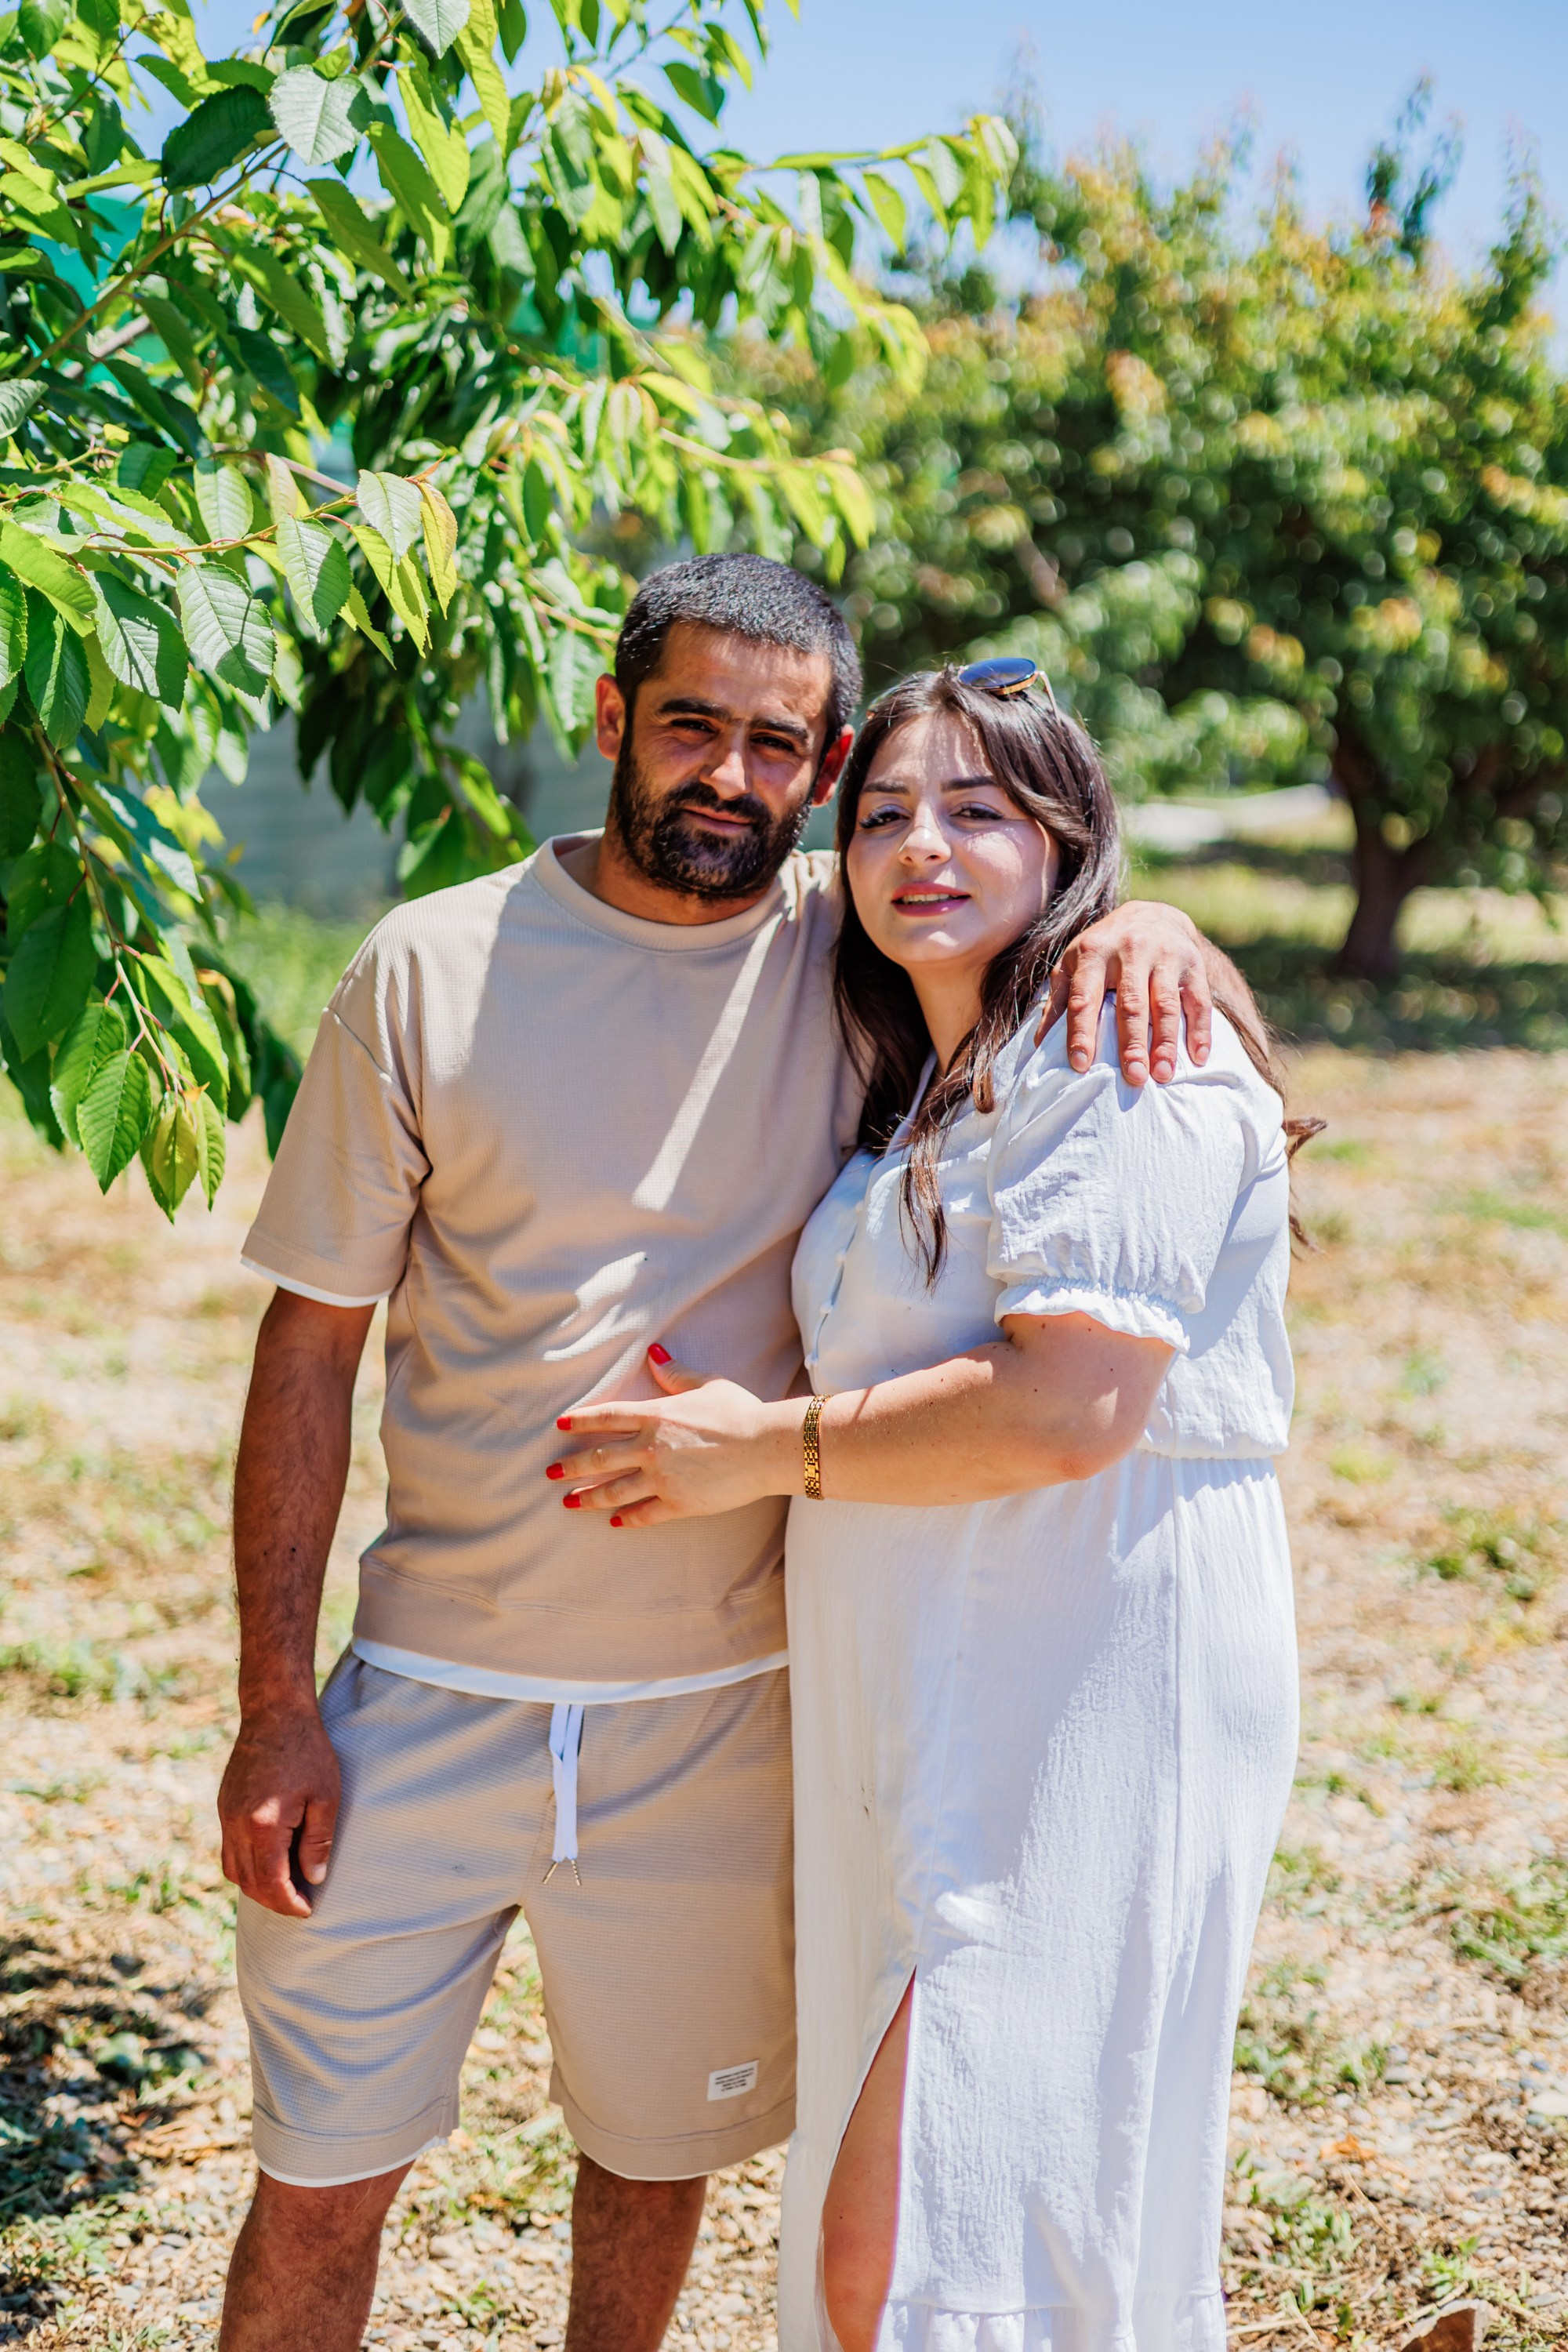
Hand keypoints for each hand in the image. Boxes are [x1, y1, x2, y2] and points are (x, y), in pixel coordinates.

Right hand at [218, 1702, 340, 1918]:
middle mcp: (237, 1825)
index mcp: (263, 1826)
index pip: (271, 1883)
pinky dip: (245, 1864)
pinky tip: (268, 1860)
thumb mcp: (325, 1797)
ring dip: (256, 1886)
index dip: (289, 1903)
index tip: (307, 1909)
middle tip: (298, 1903)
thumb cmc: (307, 1752)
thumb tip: (314, 1878)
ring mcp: (226, 1815)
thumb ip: (318, 1841)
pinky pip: (228, 1849)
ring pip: (233, 1869)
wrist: (274, 1713)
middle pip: (249, 1882)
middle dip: (273, 1900)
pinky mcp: (224, 1806)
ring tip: (284, 1886)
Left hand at [548, 1348, 794, 1526]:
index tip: (560, 1425)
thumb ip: (674, 1373)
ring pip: (614, 1490)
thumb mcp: (707, 1384)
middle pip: (600, 1458)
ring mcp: (661, 1478)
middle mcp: (651, 1447)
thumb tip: (654, 1353)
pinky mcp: (678, 1503)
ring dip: (588, 1497)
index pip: (607, 1417)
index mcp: (655, 1415)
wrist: (765, 1448)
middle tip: (550, 1472)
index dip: (581, 1421)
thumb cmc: (740, 1412)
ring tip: (568, 1502)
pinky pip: (644, 1513)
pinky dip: (627, 1518)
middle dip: (571, 1466)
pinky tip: (615, 1522)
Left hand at [1039, 899, 1212, 1085]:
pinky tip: (1197, 1058)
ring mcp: (1165, 956)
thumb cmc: (1104, 948)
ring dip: (1166, 1042)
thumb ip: (1059, 1000)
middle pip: (1131, 1004)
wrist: (1152, 913)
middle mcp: (1131, 950)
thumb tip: (1040, 1044)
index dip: (1082, 1033)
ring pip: (1166, 1004)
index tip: (1080, 1065)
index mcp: (1095, 952)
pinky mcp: (1193, 964)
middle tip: (1133, 1077)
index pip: (1085, 998)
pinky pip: (1199, 1001)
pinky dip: (1200, 1031)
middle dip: (1132, 1044)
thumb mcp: (1074, 964)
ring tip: (1163, 1075)